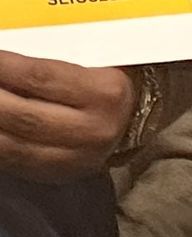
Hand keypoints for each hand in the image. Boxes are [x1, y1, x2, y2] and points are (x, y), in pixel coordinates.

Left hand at [0, 51, 135, 181]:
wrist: (134, 120)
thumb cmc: (108, 79)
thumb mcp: (93, 61)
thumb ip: (49, 62)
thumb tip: (1, 60)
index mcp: (105, 92)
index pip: (38, 76)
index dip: (1, 66)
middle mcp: (94, 129)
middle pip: (20, 114)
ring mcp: (76, 159)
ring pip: (10, 144)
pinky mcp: (59, 176)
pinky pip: (11, 162)